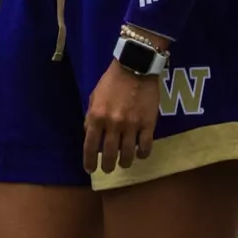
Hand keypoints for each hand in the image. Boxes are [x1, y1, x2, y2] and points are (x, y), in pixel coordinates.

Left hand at [82, 58, 163, 174]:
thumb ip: (90, 116)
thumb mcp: (94, 97)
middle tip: (108, 169)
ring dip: (125, 162)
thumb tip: (89, 134)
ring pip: (128, 154)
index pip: (90, 146)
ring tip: (124, 163)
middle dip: (107, 166)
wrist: (135, 67)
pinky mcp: (148, 124)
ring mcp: (132, 125)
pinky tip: (140, 154)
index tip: (90, 169)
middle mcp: (113, 124)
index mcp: (96, 117)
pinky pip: (145, 146)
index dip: (89, 161)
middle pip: (109, 154)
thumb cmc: (111, 81)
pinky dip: (142, 154)